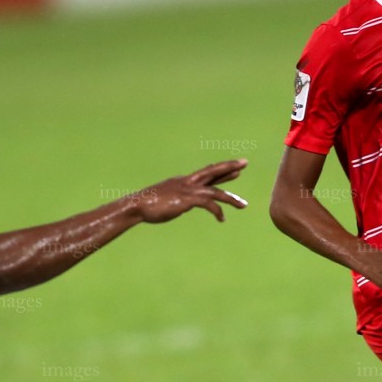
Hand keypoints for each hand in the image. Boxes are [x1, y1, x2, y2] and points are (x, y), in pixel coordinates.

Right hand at [129, 160, 248, 223]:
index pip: (207, 173)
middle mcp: (187, 182)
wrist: (137, 206)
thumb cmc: (148, 205)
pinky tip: (222, 219)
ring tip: (244, 205)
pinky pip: (208, 204)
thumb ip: (179, 200)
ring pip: (215, 191)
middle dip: (230, 167)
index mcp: (183, 181)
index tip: (236, 168)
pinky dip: (217, 211)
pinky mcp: (186, 200)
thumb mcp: (168, 200)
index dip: (222, 170)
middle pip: (213, 171)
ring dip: (231, 198)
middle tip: (245, 162)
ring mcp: (187, 190)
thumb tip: (185, 205)